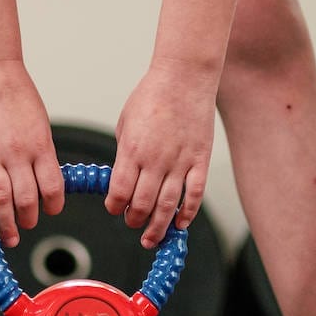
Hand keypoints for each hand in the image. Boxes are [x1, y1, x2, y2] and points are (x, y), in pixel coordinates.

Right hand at [0, 60, 64, 247]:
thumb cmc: (17, 95)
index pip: (52, 187)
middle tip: (26, 226)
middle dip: (28, 219)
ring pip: (1, 195)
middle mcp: (18, 152)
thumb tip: (44, 180)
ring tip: (8, 235)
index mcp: (40, 146)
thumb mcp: (40, 124)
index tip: (49, 210)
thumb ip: (41, 153)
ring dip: (5, 221)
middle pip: (26, 198)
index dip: (52, 205)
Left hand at [106, 61, 216, 247]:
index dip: (115, 207)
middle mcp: (155, 160)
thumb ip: (124, 153)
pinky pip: (194, 195)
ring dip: (158, 227)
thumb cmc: (152, 96)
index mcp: (132, 150)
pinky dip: (187, 213)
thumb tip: (123, 177)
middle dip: (135, 221)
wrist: (184, 77)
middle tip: (133, 225)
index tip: (115, 210)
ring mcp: (180, 162)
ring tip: (152, 238)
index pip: (119, 192)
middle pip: (142, 204)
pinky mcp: (200, 160)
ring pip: (168, 206)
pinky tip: (180, 224)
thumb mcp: (125, 123)